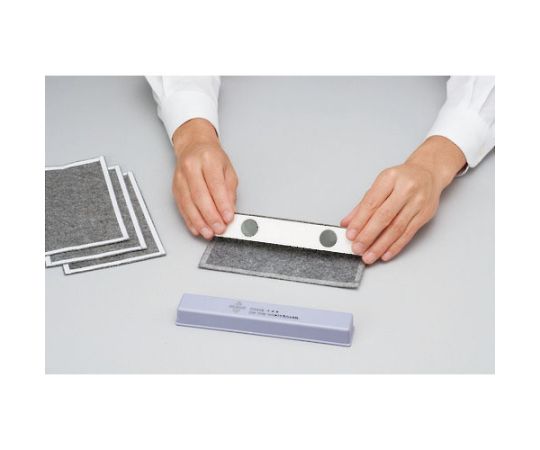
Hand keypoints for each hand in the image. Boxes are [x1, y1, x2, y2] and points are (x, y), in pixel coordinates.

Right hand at [172, 118, 237, 238]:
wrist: (194, 146)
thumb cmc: (212, 157)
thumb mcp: (228, 170)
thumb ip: (229, 190)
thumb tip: (229, 210)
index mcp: (208, 160)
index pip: (215, 185)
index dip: (222, 204)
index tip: (228, 217)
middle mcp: (191, 167)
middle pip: (200, 195)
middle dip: (210, 216)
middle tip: (219, 228)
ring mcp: (180, 177)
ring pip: (188, 203)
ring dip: (199, 221)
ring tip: (208, 232)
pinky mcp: (175, 187)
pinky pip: (181, 207)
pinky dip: (190, 220)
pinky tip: (197, 228)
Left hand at [341, 136, 465, 263]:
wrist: (428, 172)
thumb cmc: (400, 179)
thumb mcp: (379, 185)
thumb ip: (362, 205)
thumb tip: (347, 223)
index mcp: (389, 178)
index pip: (372, 203)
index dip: (360, 221)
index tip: (350, 234)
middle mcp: (405, 189)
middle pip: (384, 217)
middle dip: (368, 235)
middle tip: (357, 248)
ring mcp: (417, 202)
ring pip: (397, 228)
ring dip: (381, 245)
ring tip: (369, 255)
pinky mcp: (425, 214)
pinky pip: (408, 233)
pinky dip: (395, 246)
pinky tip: (385, 254)